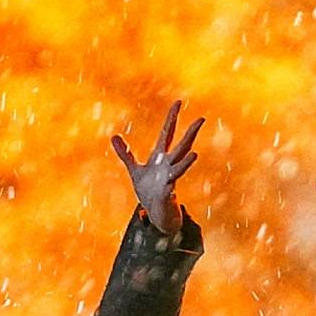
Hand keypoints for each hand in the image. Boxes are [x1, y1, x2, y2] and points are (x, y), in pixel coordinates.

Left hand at [111, 100, 202, 236]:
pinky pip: (170, 187)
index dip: (172, 118)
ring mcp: (169, 179)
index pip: (168, 133)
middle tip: (201, 119)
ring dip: (186, 161)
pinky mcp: (166, 193)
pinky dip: (171, 187)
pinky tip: (171, 185)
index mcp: (160, 157)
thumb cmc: (148, 190)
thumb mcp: (134, 169)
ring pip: (179, 167)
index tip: (178, 102)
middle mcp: (168, 165)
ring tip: (196, 153)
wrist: (154, 212)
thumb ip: (125, 153)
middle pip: (181, 146)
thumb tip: (113, 136)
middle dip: (190, 133)